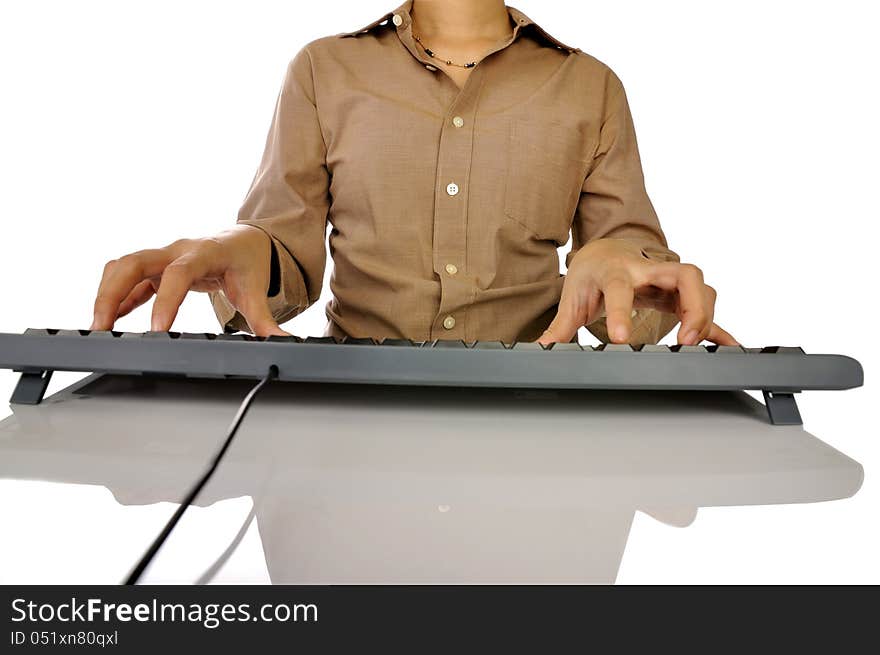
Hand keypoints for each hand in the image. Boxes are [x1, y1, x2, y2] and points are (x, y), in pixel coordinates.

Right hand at [90, 225, 288, 335]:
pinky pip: (129, 279)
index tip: (157, 330)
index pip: (179, 273)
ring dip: (106, 294)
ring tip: (98, 329)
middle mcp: (177, 249)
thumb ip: (266, 320)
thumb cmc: (249, 261)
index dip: (166, 301)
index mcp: (205, 253)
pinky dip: (117, 299)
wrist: (245, 240)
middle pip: (134, 262)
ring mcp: (162, 257)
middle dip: (113, 292)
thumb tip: (285, 344)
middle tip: (101, 328)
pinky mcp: (156, 268)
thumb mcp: (258, 289)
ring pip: (123, 267)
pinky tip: (109, 323)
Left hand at [538, 238, 736, 345]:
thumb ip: (560, 326)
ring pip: (700, 285)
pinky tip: (727, 346)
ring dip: (705, 314)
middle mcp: (647, 269)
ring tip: (695, 345)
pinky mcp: (677, 292)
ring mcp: (666, 278)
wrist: (603, 249)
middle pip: (683, 275)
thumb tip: (540, 349)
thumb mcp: (572, 297)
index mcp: (615, 272)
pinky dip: (717, 327)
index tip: (623, 339)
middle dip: (692, 305)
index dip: (622, 313)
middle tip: (685, 339)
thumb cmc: (591, 272)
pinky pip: (704, 306)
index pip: (621, 288)